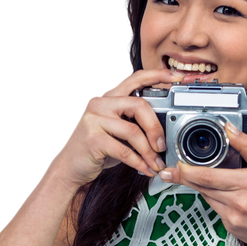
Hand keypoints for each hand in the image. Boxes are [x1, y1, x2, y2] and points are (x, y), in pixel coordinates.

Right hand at [49, 69, 181, 189]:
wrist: (70, 168)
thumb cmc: (96, 149)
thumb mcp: (115, 130)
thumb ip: (134, 122)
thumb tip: (164, 130)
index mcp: (107, 97)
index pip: (135, 79)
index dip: (157, 76)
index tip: (176, 78)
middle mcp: (99, 103)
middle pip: (139, 106)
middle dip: (156, 128)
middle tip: (163, 146)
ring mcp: (94, 120)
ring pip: (133, 131)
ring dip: (149, 151)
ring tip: (156, 163)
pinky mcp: (92, 139)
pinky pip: (125, 151)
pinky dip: (139, 162)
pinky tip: (145, 169)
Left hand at [159, 122, 246, 245]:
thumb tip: (230, 129)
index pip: (208, 176)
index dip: (187, 171)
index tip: (176, 165)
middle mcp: (237, 202)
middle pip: (201, 187)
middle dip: (184, 177)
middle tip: (170, 171)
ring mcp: (231, 216)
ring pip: (206, 196)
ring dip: (202, 187)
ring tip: (211, 179)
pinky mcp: (228, 226)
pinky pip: (215, 207)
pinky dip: (216, 199)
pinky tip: (230, 196)